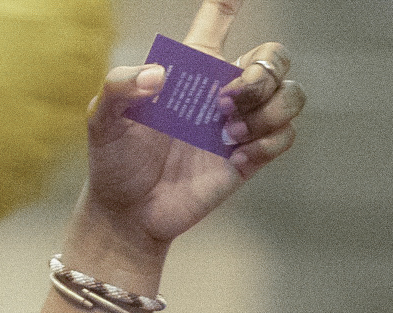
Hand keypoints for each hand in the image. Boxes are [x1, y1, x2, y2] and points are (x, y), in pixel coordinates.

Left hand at [81, 36, 302, 252]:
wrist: (126, 213)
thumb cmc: (115, 160)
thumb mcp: (103, 118)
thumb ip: (120, 86)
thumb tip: (159, 77)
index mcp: (191, 69)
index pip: (218, 19)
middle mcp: (221, 90)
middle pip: (274, 57)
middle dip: (262, 75)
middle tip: (223, 105)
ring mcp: (239, 123)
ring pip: (290, 94)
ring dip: (266, 111)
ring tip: (228, 136)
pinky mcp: (249, 156)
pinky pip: (285, 135)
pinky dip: (267, 143)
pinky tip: (236, 158)